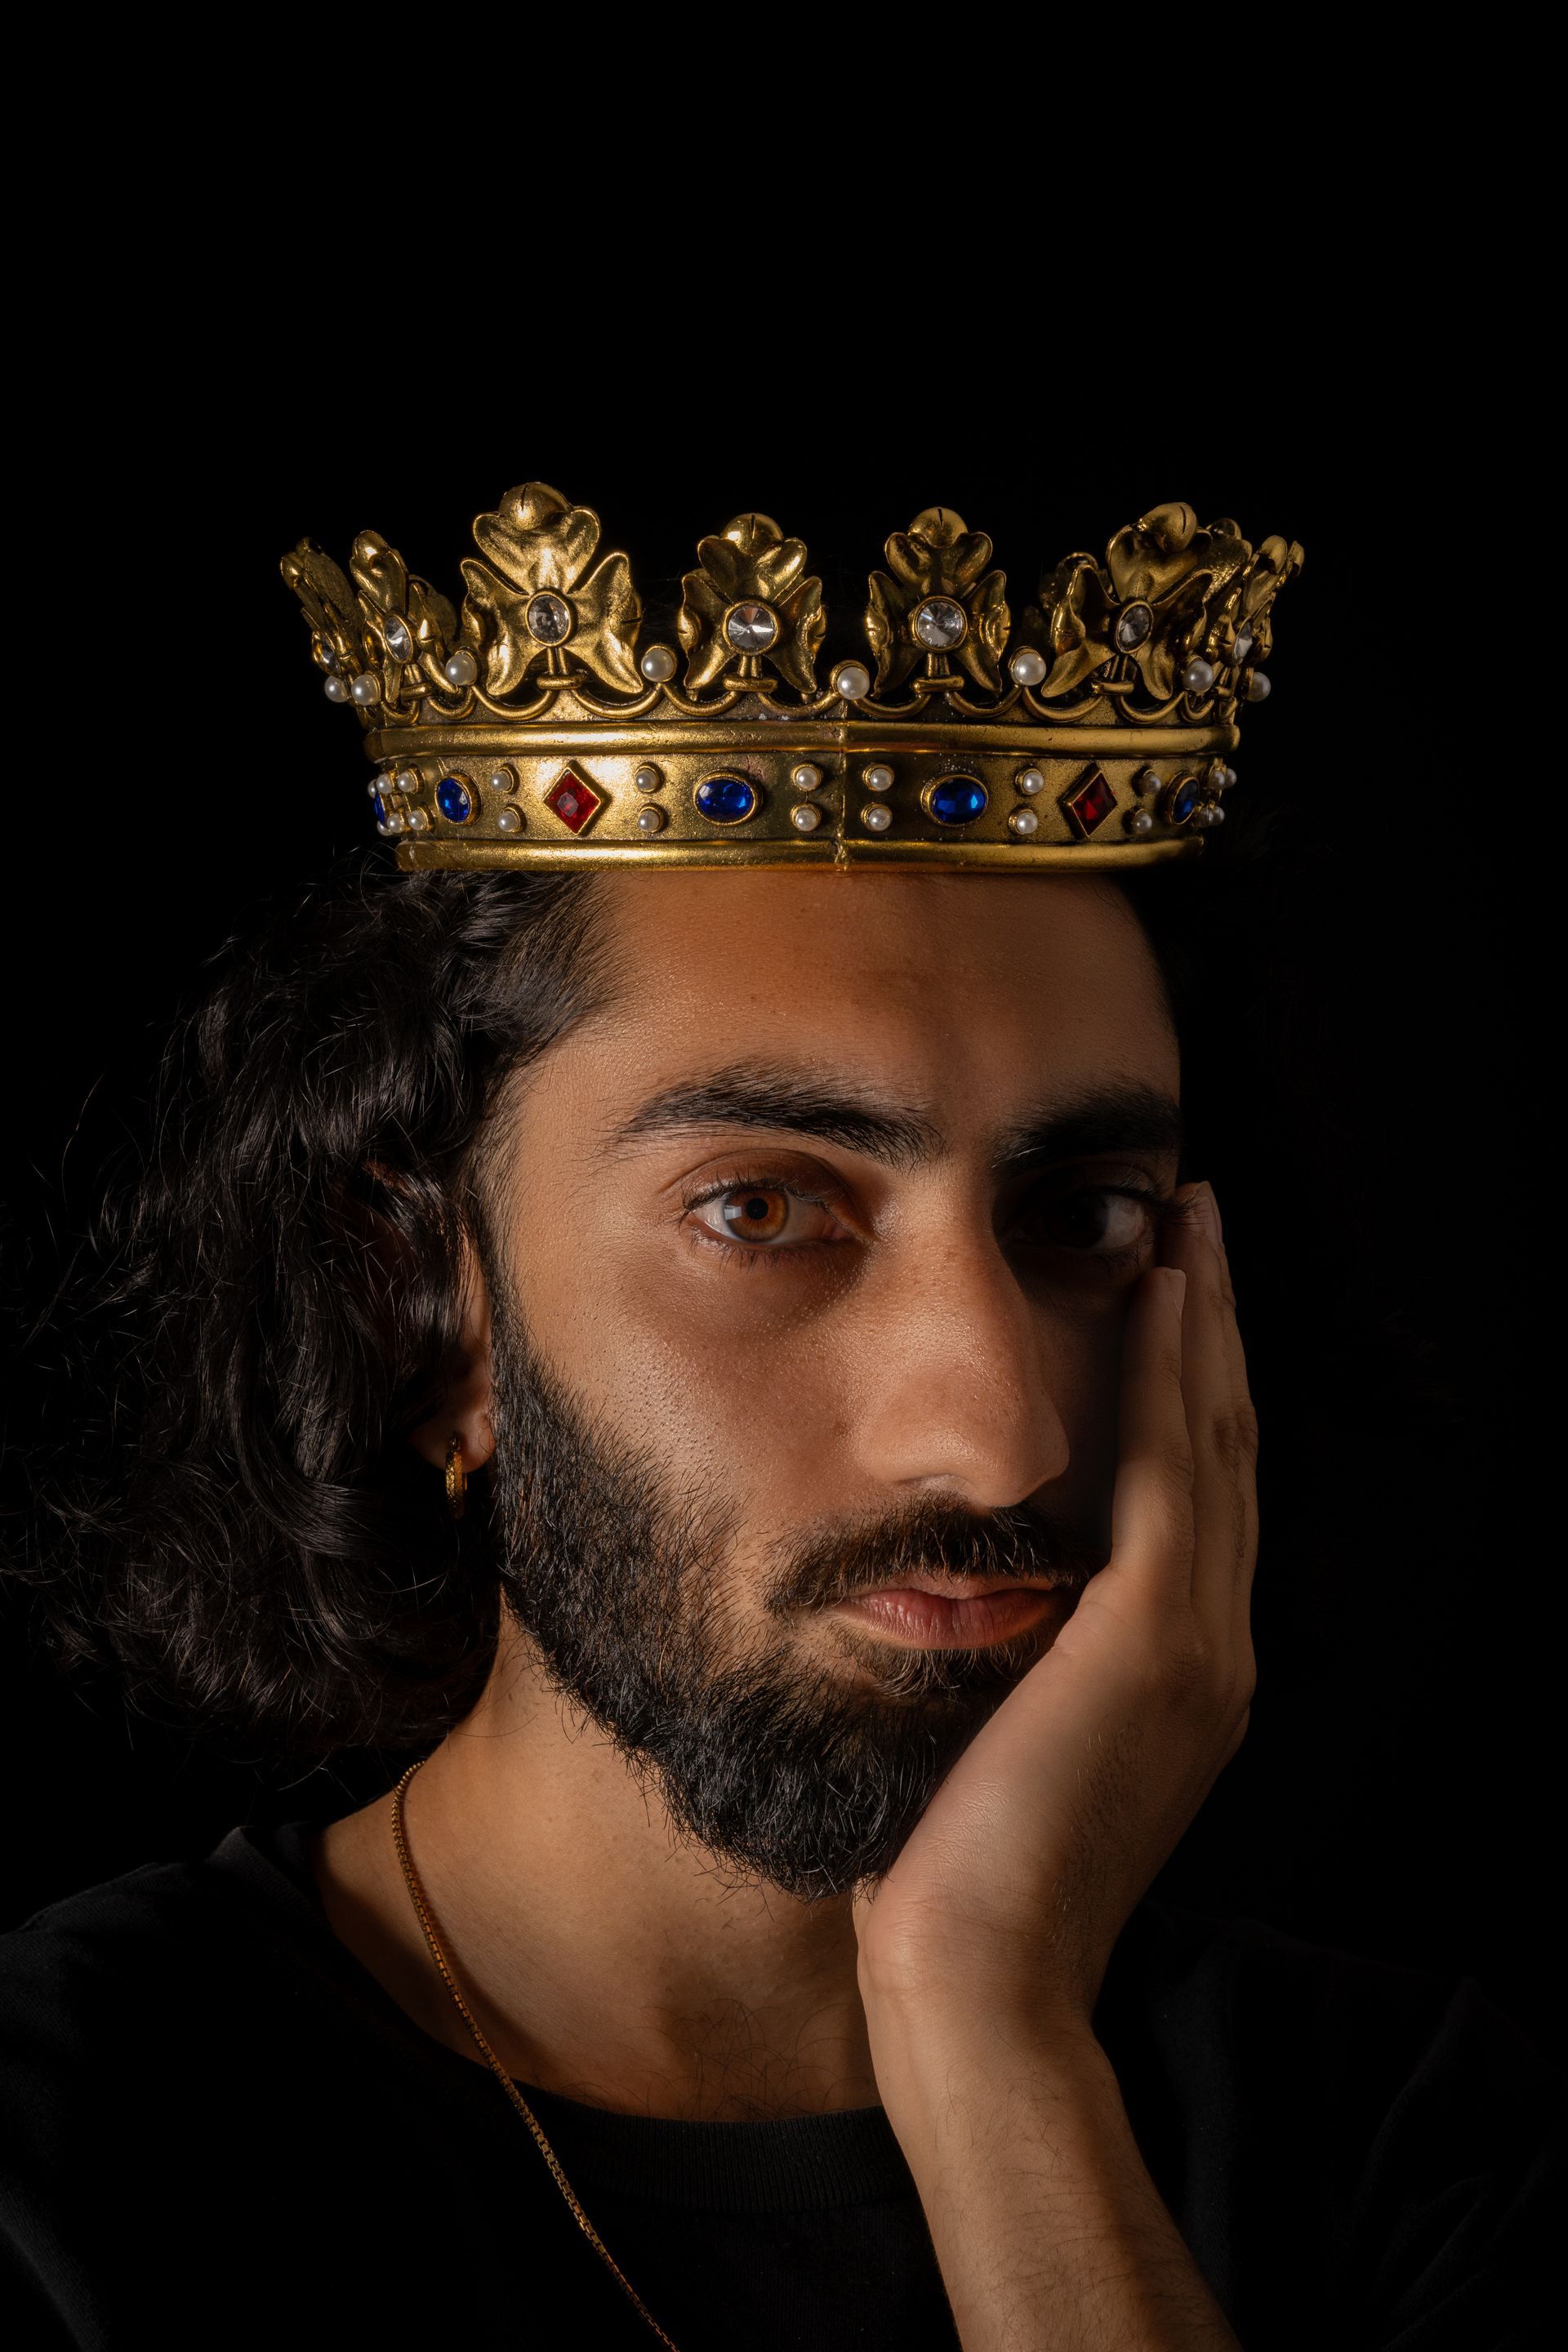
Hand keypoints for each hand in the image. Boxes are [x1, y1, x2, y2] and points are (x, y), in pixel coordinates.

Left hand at [853, 1181, 1257, 2035]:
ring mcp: (1198, 1646)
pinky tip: (1160, 1292)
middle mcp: (1213, 1651)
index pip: (1199, 1498)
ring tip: (1189, 1223)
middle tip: (1197, 1222)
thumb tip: (957, 1588)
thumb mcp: (996, 1740)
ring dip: (1203, 1322)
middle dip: (1212, 1330)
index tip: (1166, 1293)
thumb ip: (1011, 1657)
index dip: (1193, 1388)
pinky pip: (1179, 1471)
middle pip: (1227, 1449)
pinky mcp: (1158, 1641)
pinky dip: (1176, 1375)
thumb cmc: (953, 1877)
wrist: (975, 1987)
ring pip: (1217, 1440)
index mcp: (1180, 1677)